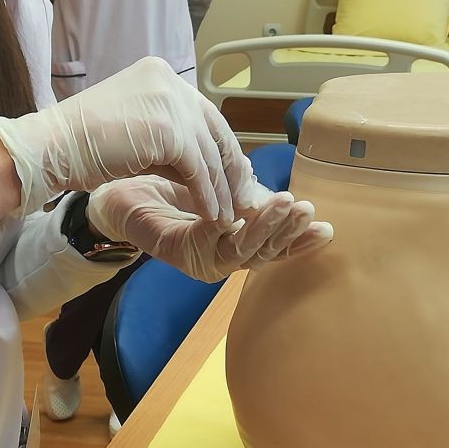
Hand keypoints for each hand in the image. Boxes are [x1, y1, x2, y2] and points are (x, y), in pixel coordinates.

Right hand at [0, 57, 256, 217]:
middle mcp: (171, 83)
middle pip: (215, 131)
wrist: (53, 147)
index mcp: (162, 77)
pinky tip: (212, 215)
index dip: (222, 150)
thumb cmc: (87, 146)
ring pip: (209, 153)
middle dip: (230, 170)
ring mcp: (171, 102)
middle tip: (242, 200)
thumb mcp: (141, 137)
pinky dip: (207, 194)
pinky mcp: (169, 129)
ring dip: (221, 189)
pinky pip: (197, 168)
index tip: (233, 179)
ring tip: (228, 216)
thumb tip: (209, 169)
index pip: (205, 116)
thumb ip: (174, 144)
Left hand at [86, 176, 333, 282]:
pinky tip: (246, 211)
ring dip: (268, 228)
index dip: (300, 241)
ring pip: (244, 251)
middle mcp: (223, 258)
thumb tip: (281, 197)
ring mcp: (204, 261)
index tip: (326, 228)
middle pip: (265, 252)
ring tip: (286, 204)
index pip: (275, 246)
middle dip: (289, 232)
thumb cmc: (169, 188)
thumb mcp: (217, 188)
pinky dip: (232, 226)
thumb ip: (246, 196)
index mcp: (236, 244)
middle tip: (307, 210)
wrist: (121, 193)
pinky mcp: (183, 255)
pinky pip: (213, 241)